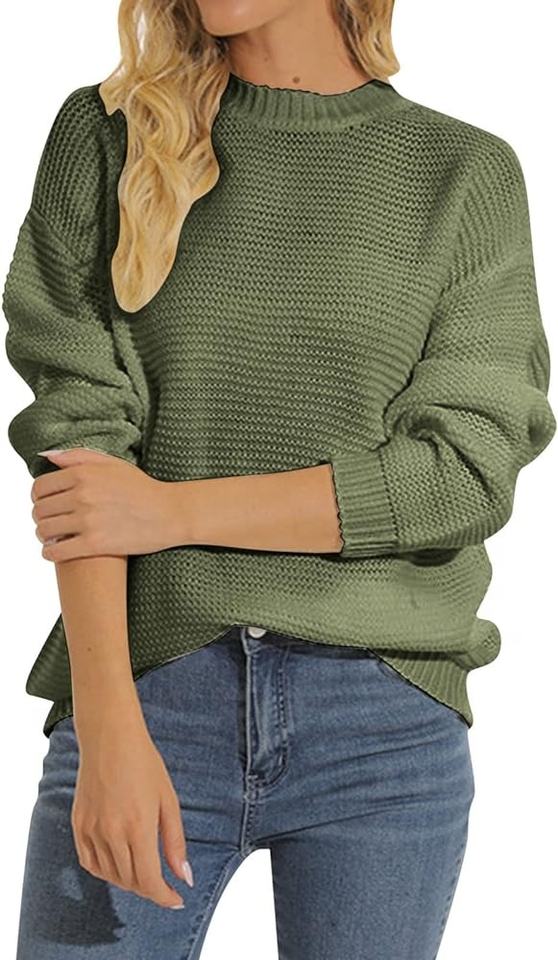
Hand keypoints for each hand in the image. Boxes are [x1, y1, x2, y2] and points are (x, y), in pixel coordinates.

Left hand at [30, 447, 186, 561]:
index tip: (45, 504)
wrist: (171, 513)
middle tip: (51, 522)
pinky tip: (54, 551)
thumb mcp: (113, 463)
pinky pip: (57, 551)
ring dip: (44, 536)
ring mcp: (88, 520)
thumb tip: (46, 456)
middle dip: (41, 517)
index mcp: (83, 474)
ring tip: (53, 537)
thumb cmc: (143, 487)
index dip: (38, 497)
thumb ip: (78, 456)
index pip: (40, 487)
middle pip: (40, 510)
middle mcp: (82, 495)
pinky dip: (49, 553)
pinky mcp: (95, 544)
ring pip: (45, 531)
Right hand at [72, 702, 193, 908]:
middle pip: (130, 881)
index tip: (176, 900)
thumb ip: (175, 842)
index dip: (164, 896)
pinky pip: (89, 862)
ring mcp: (91, 829)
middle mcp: (111, 833)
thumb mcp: (168, 800)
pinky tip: (118, 863)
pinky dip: (104, 871)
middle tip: (163, 882)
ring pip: (109, 875)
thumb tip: (184, 877)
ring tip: (143, 871)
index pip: (148, 880)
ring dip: (128, 881)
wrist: (110, 738)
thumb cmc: (144, 764)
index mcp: (138, 827)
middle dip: (149, 888)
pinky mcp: (78, 824)